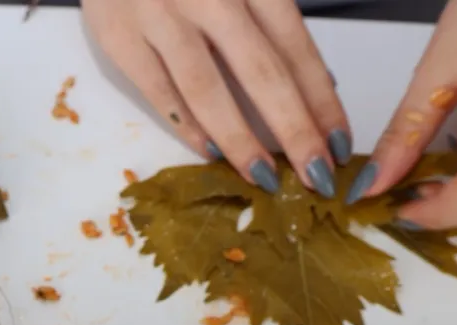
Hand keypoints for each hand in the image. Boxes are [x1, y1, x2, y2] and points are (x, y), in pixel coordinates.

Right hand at [83, 0, 349, 195]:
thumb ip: (271, 14)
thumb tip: (315, 81)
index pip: (295, 47)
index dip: (320, 99)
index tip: (338, 141)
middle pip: (261, 73)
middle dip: (294, 131)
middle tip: (315, 177)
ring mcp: (160, 16)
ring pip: (207, 90)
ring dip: (240, 140)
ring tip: (264, 177)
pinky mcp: (118, 35)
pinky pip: (158, 90)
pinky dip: (185, 124)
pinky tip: (209, 151)